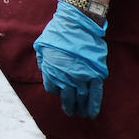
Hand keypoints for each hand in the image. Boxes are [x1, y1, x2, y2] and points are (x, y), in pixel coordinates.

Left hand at [34, 1, 107, 117]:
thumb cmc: (59, 32)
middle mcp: (66, 76)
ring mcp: (81, 76)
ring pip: (81, 98)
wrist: (78, 23)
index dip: (56, 90)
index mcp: (51, 70)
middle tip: (71, 112)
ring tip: (82, 115)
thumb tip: (44, 68)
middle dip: (69, 105)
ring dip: (81, 108)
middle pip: (67, 96)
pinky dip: (94, 104)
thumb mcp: (43, 45)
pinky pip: (95, 93)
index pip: (52, 88)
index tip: (60, 91)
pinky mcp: (95, 74)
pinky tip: (93, 113)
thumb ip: (43, 60)